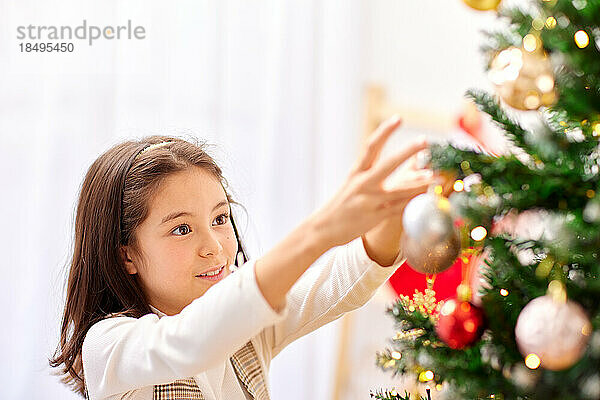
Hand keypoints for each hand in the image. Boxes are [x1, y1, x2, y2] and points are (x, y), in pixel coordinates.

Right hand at [311, 115, 435, 248]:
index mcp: (356, 173)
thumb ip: (369, 174)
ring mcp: (370, 201)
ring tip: (434, 176)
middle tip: (424, 140)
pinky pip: (399, 208)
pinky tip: (426, 197)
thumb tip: (390, 162)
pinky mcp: (375, 217)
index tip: (398, 118)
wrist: (323, 228)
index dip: (385, 132)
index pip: (371, 147)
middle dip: (407, 151)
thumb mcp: (352, 184)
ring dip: (419, 183)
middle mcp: (362, 184)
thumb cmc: (340, 205)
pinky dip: (413, 202)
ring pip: (399, 190)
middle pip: (388, 164)